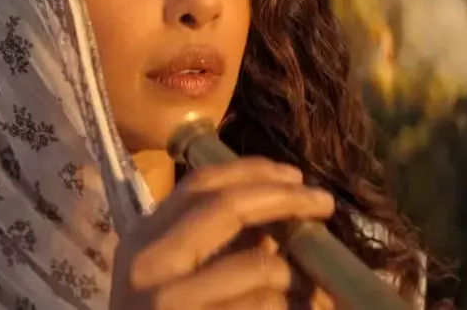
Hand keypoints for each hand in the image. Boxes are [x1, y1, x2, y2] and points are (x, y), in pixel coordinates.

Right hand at [110, 157, 338, 308]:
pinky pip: (264, 309)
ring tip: (315, 292)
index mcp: (142, 241)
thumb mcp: (174, 282)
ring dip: (298, 278)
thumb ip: (216, 248)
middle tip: (325, 203)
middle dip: (286, 200)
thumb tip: (277, 221)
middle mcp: (147, 264)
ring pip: (260, 268)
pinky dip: (291, 309)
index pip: (199, 184)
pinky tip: (304, 309)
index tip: (295, 175)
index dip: (252, 171)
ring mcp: (168, 301)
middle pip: (228, 208)